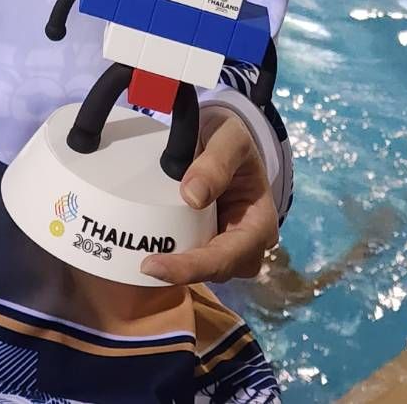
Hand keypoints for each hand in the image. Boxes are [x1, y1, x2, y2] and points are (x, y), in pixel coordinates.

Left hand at [140, 111, 278, 284]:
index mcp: (260, 221)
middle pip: (218, 270)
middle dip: (184, 272)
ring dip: (178, 268)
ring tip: (146, 258)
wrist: (221, 135)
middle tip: (145, 265)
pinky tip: (149, 249)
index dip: (193, 266)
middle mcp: (248, 241)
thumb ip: (217, 161)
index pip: (228, 256)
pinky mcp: (209, 238)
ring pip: (206, 270)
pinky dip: (174, 255)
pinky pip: (194, 255)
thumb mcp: (229, 137)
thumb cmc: (229, 136)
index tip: (154, 266)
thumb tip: (193, 197)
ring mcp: (229, 243)